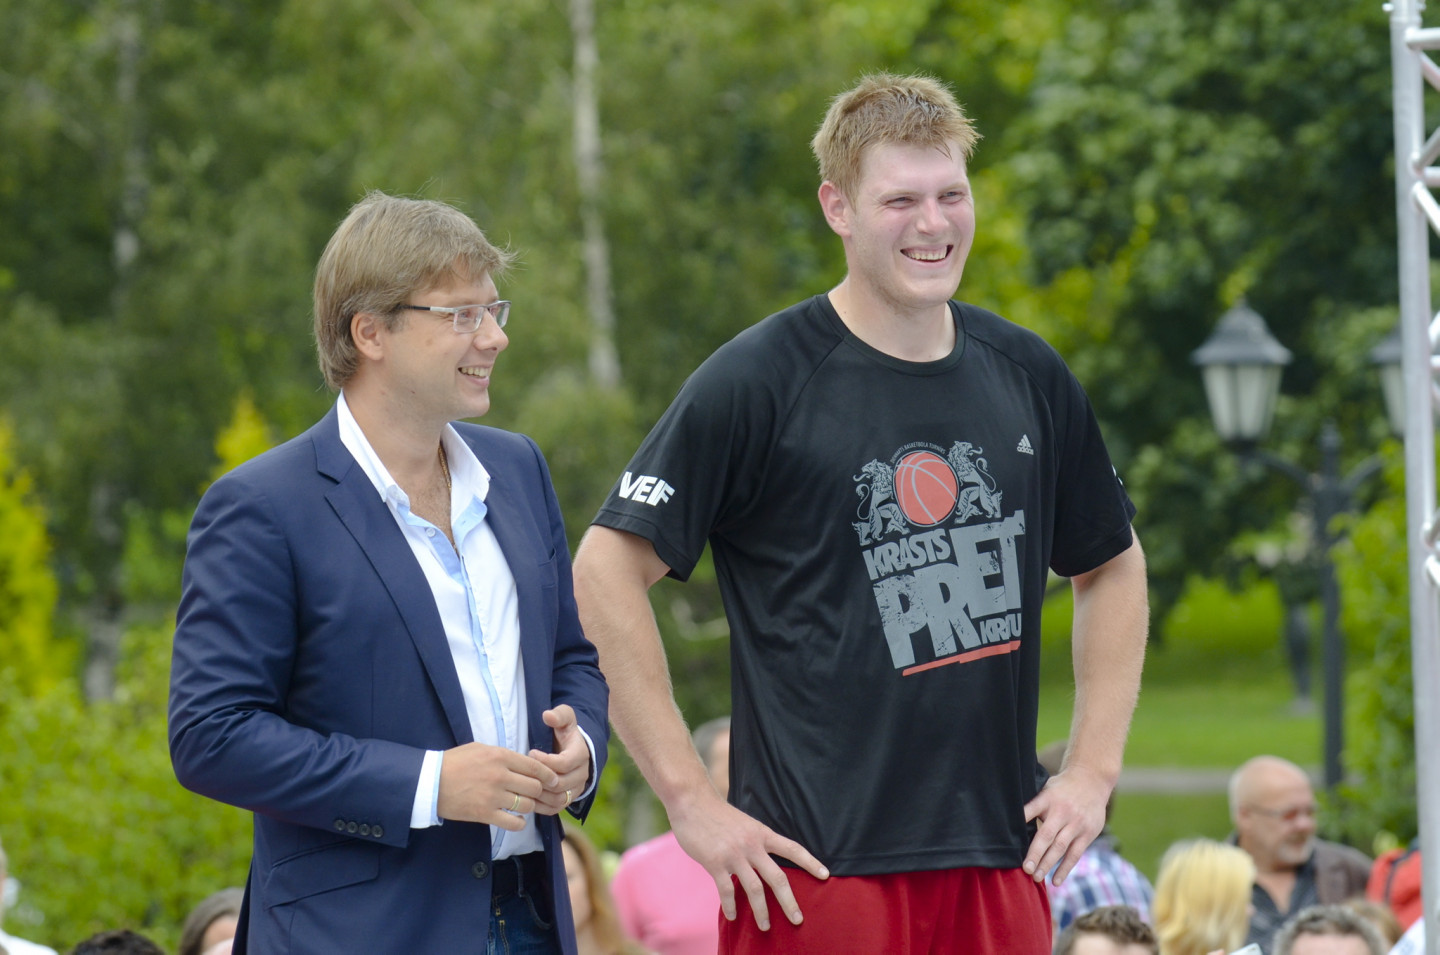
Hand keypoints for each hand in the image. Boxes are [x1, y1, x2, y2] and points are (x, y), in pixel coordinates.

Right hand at [437, 742, 557, 830]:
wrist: (431, 781)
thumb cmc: (455, 762)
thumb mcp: (480, 749)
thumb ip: (503, 755)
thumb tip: (523, 761)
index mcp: (500, 756)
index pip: (535, 767)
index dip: (549, 775)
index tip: (554, 780)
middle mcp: (500, 775)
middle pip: (535, 787)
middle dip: (540, 792)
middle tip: (539, 795)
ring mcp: (493, 796)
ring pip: (527, 805)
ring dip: (529, 806)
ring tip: (524, 805)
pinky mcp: (485, 813)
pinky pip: (513, 822)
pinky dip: (519, 823)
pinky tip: (516, 819)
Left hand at [528, 705, 590, 814]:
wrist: (573, 749)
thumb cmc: (565, 732)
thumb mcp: (565, 718)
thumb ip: (559, 715)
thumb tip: (548, 715)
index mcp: (581, 755)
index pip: (564, 764)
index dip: (545, 761)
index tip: (530, 752)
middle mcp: (582, 774)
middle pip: (560, 784)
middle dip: (539, 779)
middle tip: (523, 772)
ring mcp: (576, 789)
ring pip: (558, 799)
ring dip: (539, 795)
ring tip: (523, 785)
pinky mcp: (568, 799)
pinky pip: (555, 808)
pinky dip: (540, 806)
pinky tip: (526, 797)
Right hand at [669, 788, 827, 930]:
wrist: (692, 801)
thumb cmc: (717, 813)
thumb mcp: (745, 823)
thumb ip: (755, 841)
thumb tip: (763, 860)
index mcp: (762, 833)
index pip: (792, 848)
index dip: (810, 862)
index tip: (825, 874)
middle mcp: (752, 845)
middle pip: (777, 877)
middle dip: (789, 902)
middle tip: (798, 920)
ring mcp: (733, 854)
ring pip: (754, 889)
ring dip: (761, 911)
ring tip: (765, 926)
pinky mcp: (715, 862)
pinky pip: (727, 890)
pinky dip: (731, 906)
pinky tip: (734, 916)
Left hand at [1022, 763, 1110, 884]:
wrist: (1092, 780)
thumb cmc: (1061, 788)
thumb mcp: (1045, 788)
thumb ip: (1033, 805)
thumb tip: (1010, 821)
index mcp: (1047, 799)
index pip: (1031, 810)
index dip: (1021, 821)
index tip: (1010, 838)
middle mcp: (1062, 812)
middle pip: (1046, 835)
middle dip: (1035, 853)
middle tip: (1025, 869)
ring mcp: (1076, 823)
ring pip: (1060, 847)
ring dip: (1048, 864)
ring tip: (1036, 878)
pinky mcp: (1088, 833)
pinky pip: (1075, 854)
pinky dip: (1065, 869)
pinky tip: (1056, 881)